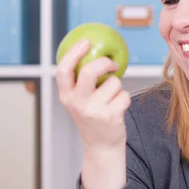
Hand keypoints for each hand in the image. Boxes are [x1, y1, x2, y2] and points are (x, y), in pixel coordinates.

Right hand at [56, 39, 130, 153]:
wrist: (101, 147)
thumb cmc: (92, 118)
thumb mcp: (79, 101)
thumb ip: (80, 82)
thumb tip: (93, 52)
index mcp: (66, 96)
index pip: (63, 70)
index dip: (74, 53)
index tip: (86, 42)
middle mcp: (77, 103)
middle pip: (90, 71)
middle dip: (105, 62)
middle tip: (112, 63)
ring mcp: (94, 110)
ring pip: (113, 82)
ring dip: (117, 86)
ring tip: (112, 98)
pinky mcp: (111, 116)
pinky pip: (125, 95)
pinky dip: (125, 98)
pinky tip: (118, 108)